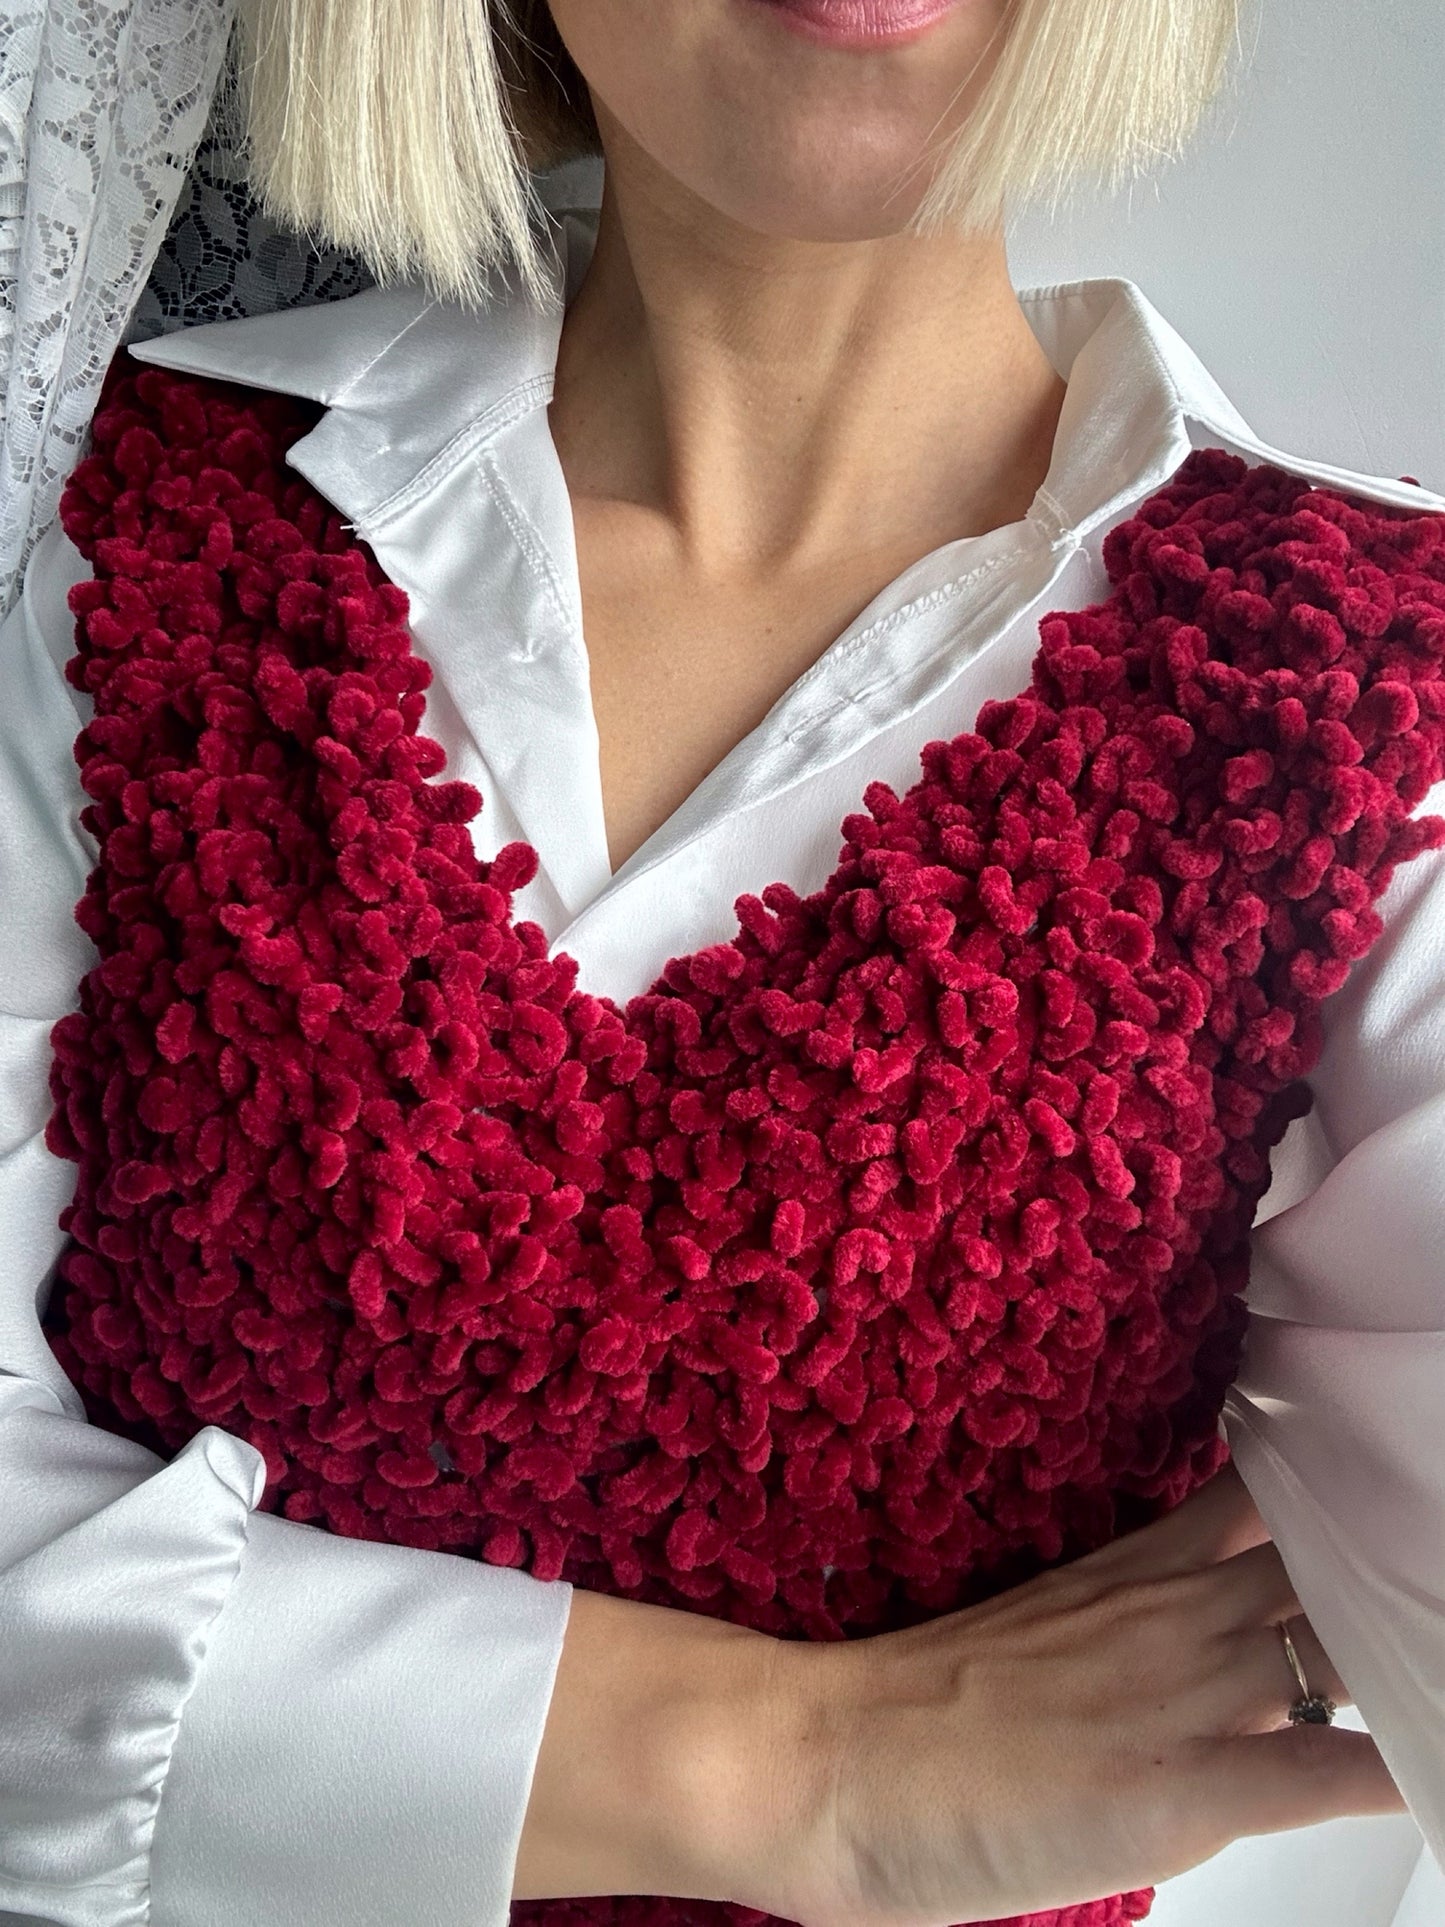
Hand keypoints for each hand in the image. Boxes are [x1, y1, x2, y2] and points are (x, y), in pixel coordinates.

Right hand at [758, 1462, 1403, 1926]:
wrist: (832, 1760)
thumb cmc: (915, 1713)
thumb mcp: (1033, 1633)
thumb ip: (1123, 1626)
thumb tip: (1190, 1638)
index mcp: (1137, 1568)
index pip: (1274, 1501)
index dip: (1347, 1503)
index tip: (1391, 1502)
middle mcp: (1180, 1614)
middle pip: (1335, 1566)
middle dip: (1399, 1571)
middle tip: (1431, 1568)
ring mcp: (1189, 1692)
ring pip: (1353, 1651)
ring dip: (1416, 1656)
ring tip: (1443, 1646)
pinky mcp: (1188, 1785)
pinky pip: (1335, 1773)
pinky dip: (1400, 1768)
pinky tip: (1434, 1761)